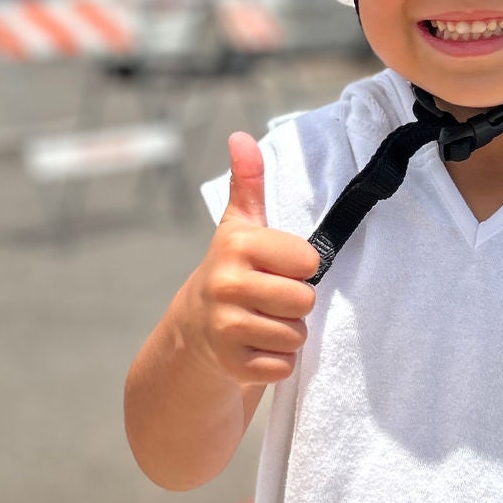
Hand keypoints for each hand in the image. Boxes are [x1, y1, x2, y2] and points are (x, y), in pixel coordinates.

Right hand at [177, 132, 320, 387]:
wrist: (194, 330)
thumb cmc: (233, 271)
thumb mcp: (239, 226)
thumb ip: (248, 183)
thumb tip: (241, 137)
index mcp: (237, 246)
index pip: (309, 261)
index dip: (300, 268)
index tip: (277, 267)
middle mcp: (227, 285)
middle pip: (305, 300)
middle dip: (295, 303)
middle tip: (269, 298)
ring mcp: (226, 328)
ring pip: (297, 335)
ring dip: (286, 333)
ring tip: (261, 321)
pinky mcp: (232, 365)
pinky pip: (284, 365)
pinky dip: (276, 361)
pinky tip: (253, 346)